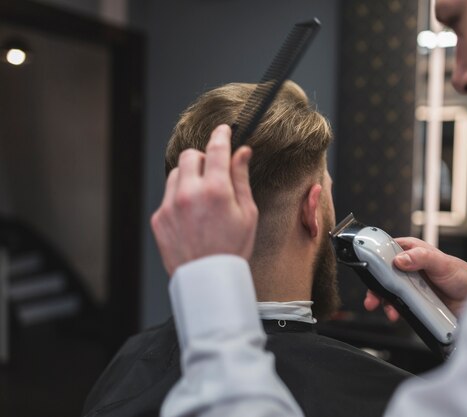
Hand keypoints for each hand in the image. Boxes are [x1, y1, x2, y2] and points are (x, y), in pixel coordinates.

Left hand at [150, 125, 258, 275]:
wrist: (208, 278)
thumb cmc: (232, 248)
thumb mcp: (247, 213)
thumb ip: (241, 178)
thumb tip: (242, 152)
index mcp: (215, 191)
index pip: (216, 149)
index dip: (221, 135)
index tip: (223, 130)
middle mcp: (189, 194)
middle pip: (190, 156)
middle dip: (202, 158)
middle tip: (213, 172)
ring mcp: (170, 205)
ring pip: (176, 174)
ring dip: (189, 177)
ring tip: (202, 198)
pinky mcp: (159, 218)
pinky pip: (168, 196)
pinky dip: (179, 198)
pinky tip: (192, 216)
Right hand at [364, 237, 466, 316]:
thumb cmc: (462, 275)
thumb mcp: (442, 262)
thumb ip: (422, 257)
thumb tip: (400, 259)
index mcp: (413, 252)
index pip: (388, 250)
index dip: (376, 257)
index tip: (369, 267)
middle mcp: (409, 267)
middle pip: (384, 274)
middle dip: (376, 286)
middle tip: (372, 296)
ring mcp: (411, 285)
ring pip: (389, 291)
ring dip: (384, 301)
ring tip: (388, 310)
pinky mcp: (414, 300)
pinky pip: (399, 304)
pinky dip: (395, 310)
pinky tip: (397, 314)